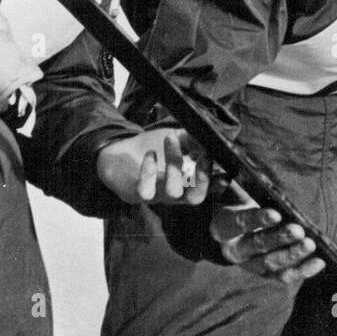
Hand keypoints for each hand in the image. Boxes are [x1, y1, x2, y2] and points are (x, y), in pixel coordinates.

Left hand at [95, 126, 210, 205]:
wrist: (117, 153)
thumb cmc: (151, 146)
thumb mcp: (176, 138)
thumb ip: (192, 139)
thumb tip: (209, 137)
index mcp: (186, 183)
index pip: (208, 187)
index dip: (217, 181)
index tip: (219, 163)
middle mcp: (174, 194)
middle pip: (195, 198)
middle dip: (203, 178)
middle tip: (204, 155)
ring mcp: (155, 196)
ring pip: (173, 192)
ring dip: (175, 163)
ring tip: (170, 137)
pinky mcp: (136, 194)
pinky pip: (146, 191)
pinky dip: (150, 171)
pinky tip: (150, 154)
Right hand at [207, 180, 324, 282]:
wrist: (233, 229)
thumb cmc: (236, 201)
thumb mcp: (226, 191)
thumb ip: (224, 183)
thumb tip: (225, 178)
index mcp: (223, 227)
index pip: (239, 223)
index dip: (257, 219)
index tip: (276, 214)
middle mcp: (235, 249)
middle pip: (258, 246)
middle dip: (279, 239)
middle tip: (298, 231)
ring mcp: (251, 264)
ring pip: (271, 264)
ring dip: (292, 255)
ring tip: (310, 245)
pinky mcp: (266, 273)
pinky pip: (283, 276)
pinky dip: (302, 270)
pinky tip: (318, 262)